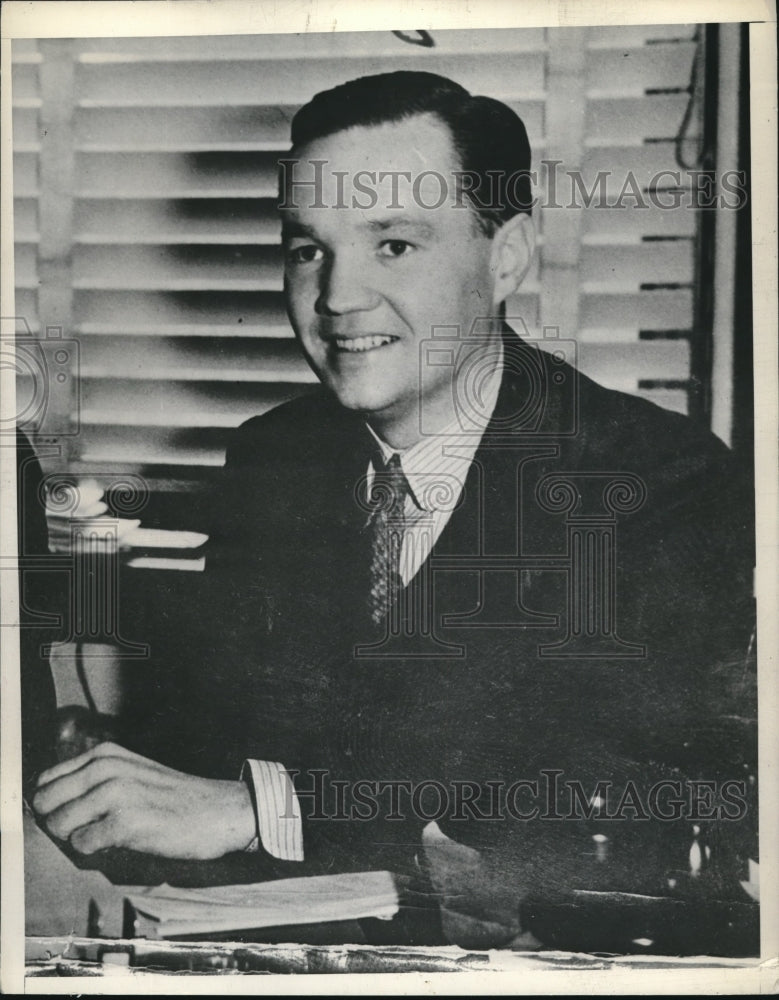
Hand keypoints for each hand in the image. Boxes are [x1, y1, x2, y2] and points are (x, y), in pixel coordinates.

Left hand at [33, 742, 256, 859]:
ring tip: (103, 834)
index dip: (49, 803)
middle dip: (56, 821)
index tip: (66, 815)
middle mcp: (107, 768)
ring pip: (58, 823)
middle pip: (44, 801)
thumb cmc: (171, 798)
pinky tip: (118, 841)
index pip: (45, 779)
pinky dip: (93, 849)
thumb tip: (47, 804)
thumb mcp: (130, 773)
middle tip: (84, 829)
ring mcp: (116, 793)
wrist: (216, 810)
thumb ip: (91, 780)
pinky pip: (82, 844)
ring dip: (74, 837)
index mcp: (105, 754)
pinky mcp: (126, 822)